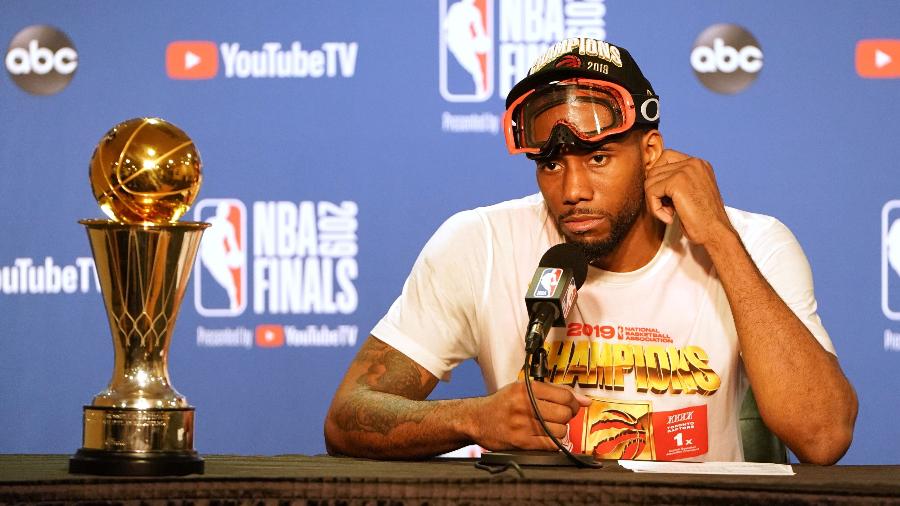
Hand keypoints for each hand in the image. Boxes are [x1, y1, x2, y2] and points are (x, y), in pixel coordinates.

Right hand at [471, 381, 591, 450]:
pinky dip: (551, 442)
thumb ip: (554, 392)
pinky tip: (543, 437)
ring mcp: (523, 424)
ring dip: (559, 430)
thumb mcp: (523, 389)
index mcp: (527, 388)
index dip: (573, 402)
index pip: (564, 395)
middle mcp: (525, 405)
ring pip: (560, 430)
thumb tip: (584, 401)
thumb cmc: (502, 404)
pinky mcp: (521, 442)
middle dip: (567, 416)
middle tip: (559, 416)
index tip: (572, 405)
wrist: (477, 419)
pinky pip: (550, 444)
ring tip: (548, 427)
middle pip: (564, 413)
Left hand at [644, 149, 735, 245]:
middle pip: (655, 170)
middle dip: (655, 192)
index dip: (659, 178)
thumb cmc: (703, 219)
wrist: (717, 232)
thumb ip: (675, 181)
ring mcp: (686, 170)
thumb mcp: (690, 193)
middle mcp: (694, 162)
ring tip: (669, 214)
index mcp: (699, 164)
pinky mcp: (677, 182)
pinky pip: (651, 192)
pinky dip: (655, 208)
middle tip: (668, 209)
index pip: (665, 157)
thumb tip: (650, 179)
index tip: (667, 198)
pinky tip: (669, 218)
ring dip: (654, 202)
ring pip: (650, 181)